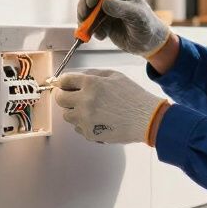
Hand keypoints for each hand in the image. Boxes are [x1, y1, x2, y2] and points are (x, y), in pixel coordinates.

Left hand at [53, 68, 167, 144]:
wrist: (146, 118)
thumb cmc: (133, 97)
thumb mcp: (114, 76)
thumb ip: (93, 74)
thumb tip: (77, 77)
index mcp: (91, 84)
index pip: (64, 81)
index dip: (61, 82)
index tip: (62, 84)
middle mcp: (85, 101)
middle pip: (60, 99)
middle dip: (63, 96)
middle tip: (70, 96)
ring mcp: (86, 119)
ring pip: (67, 115)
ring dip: (73, 111)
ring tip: (89, 109)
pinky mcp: (89, 133)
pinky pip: (77, 127)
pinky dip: (83, 123)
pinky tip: (97, 119)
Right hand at [78, 0, 169, 57]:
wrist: (149, 43)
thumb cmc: (147, 25)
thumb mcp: (137, 16)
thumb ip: (122, 9)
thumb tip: (105, 4)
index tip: (91, 4)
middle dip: (84, 6)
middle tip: (84, 17)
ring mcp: (105, 11)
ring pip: (87, 10)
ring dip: (85, 20)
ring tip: (92, 30)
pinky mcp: (102, 23)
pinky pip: (89, 24)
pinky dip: (90, 30)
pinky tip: (102, 36)